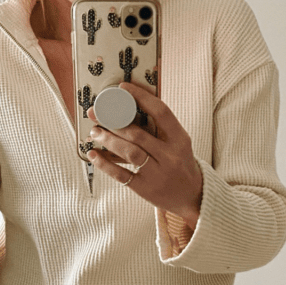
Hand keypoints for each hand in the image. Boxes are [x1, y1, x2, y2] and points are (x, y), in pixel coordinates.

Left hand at [87, 82, 202, 227]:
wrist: (191, 196)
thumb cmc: (180, 163)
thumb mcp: (178, 143)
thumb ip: (159, 129)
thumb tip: (126, 109)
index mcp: (180, 139)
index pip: (161, 112)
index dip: (141, 97)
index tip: (123, 88)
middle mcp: (170, 156)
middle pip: (138, 134)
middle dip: (114, 122)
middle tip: (97, 114)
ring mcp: (158, 174)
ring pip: (130, 152)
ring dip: (108, 140)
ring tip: (95, 132)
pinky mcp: (146, 189)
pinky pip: (122, 174)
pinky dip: (105, 164)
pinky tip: (93, 155)